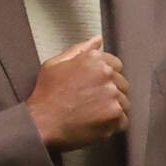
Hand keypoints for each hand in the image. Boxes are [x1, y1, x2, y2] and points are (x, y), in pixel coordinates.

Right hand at [26, 35, 129, 151]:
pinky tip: (97, 125)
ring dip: (112, 110)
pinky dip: (113, 125)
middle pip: (122, 85)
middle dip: (111, 94)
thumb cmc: (46, 95)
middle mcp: (106, 74)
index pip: (116, 66)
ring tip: (92, 115)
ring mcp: (112, 94)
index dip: (106, 78)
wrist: (42, 123)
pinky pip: (124, 121)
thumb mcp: (55, 64)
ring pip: (124, 103)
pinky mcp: (114, 114)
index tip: (96, 88)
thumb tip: (97, 40)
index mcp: (94, 59)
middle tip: (91, 104)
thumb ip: (79, 50)